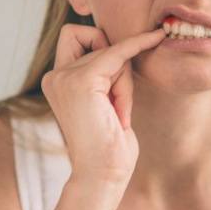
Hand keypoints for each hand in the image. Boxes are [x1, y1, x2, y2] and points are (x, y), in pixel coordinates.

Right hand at [41, 23, 165, 183]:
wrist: (103, 174)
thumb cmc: (109, 141)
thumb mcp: (102, 98)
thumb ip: (102, 71)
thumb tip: (121, 43)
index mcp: (57, 80)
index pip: (74, 35)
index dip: (97, 38)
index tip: (125, 41)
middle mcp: (55, 76)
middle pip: (96, 40)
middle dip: (116, 63)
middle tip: (116, 100)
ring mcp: (65, 77)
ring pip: (111, 51)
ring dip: (124, 80)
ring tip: (118, 112)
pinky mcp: (82, 81)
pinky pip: (119, 52)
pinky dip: (138, 45)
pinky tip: (155, 38)